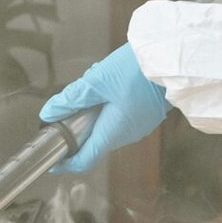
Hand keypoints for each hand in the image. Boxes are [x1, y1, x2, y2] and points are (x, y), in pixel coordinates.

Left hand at [40, 44, 169, 172]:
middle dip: (77, 123)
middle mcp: (126, 135)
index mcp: (113, 132)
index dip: (65, 162)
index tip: (50, 159)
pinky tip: (110, 83)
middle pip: (93, 141)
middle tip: (69, 103)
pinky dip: (108, 106)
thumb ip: (71, 99)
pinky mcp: (145, 116)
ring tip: (94, 82)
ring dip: (94, 110)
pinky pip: (119, 117)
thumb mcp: (97, 81)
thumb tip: (49, 113)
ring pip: (106, 126)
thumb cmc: (137, 70)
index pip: (85, 160)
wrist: (171, 59)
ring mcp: (138, 126)